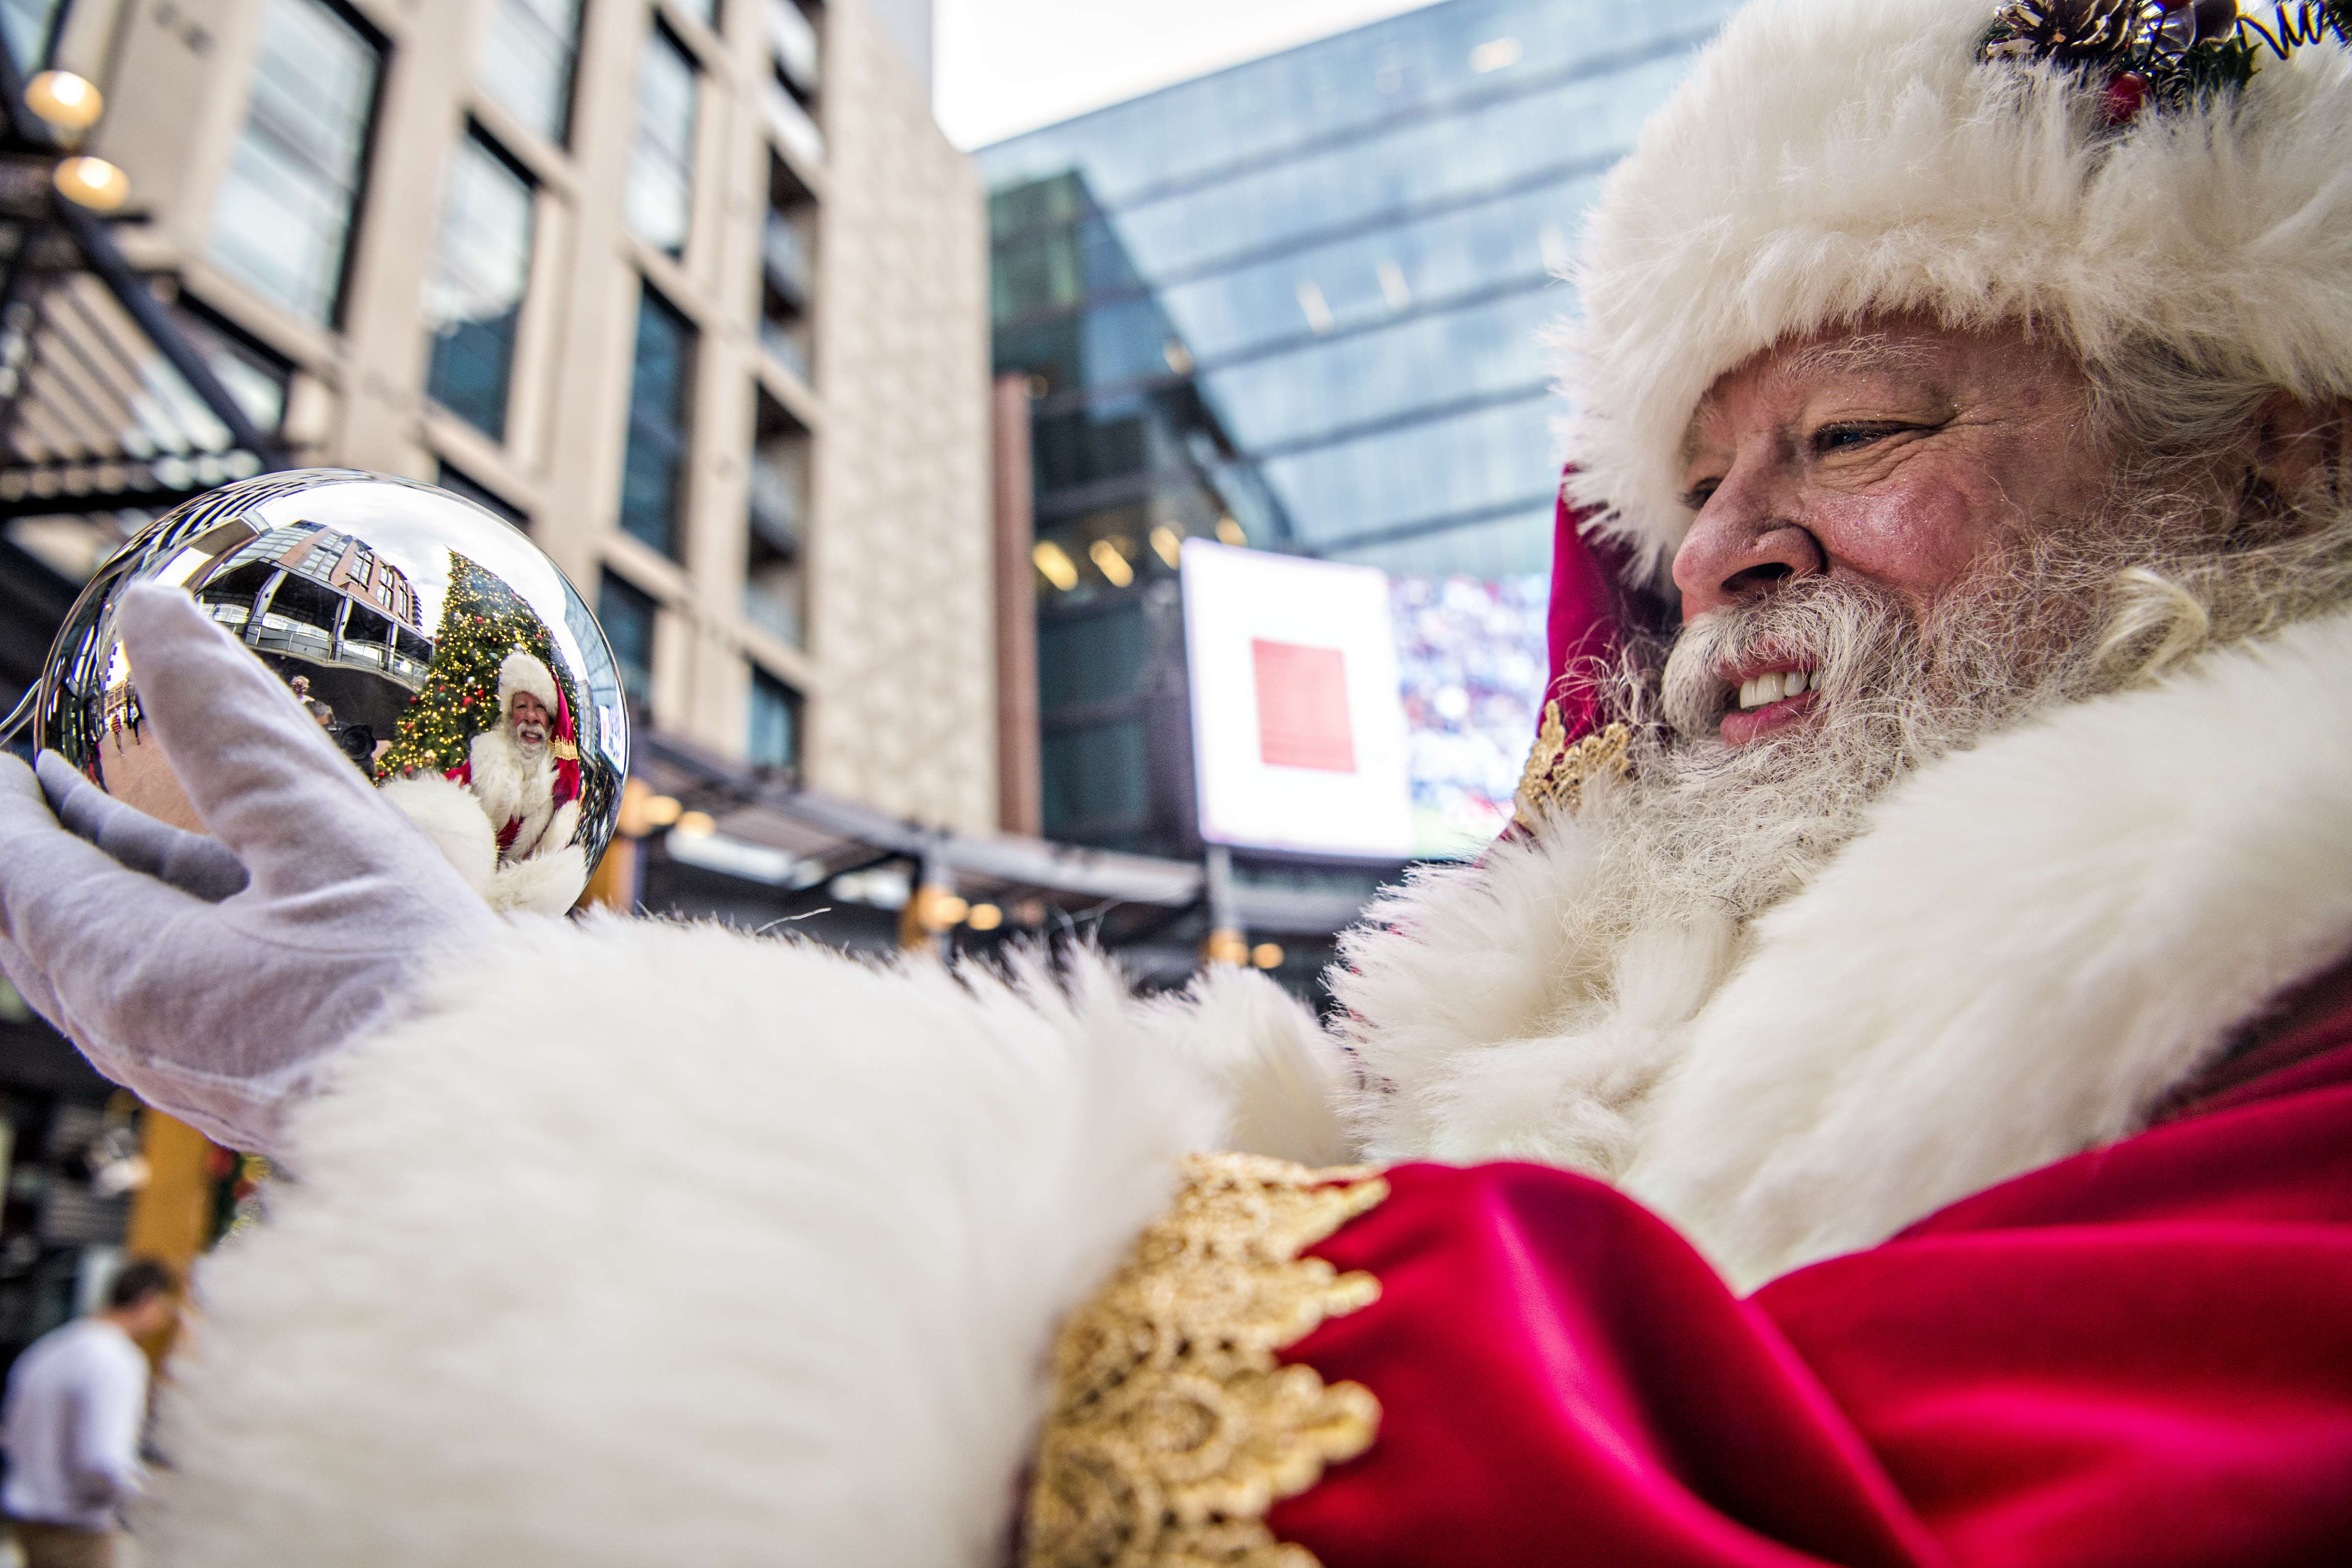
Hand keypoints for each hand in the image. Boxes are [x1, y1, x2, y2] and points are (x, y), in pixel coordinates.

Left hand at [0, 583, 501, 1157]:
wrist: (489, 1130)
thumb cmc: (415, 990)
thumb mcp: (327, 834)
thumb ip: (231, 726)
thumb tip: (153, 610)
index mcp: (122, 966)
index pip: (15, 865)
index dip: (4, 802)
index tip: (9, 755)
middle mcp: (128, 1027)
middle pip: (34, 923)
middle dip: (28, 847)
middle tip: (32, 781)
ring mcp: (181, 1063)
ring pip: (91, 962)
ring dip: (86, 885)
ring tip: (98, 823)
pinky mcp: (236, 1081)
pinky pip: (152, 992)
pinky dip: (143, 927)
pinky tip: (201, 900)